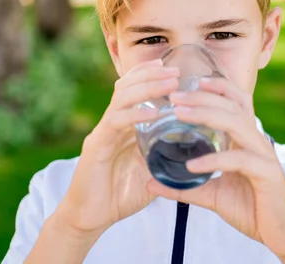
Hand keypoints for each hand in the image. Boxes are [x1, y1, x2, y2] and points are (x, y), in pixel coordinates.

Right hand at [56, 59, 178, 236]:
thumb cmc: (121, 194)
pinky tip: (154, 113)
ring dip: (147, 87)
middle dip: (151, 75)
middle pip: (126, 87)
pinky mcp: (96, 146)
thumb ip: (165, 155)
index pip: (132, 89)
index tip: (170, 66)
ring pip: (122, 99)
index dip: (148, 74)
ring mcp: (102, 133)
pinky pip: (116, 123)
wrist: (91, 217)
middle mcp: (110, 124)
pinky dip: (135, 115)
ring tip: (169, 82)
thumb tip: (194, 149)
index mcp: (122, 126)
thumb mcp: (150, 170)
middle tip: (175, 70)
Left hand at [146, 77, 284, 262]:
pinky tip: (193, 165)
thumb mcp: (213, 195)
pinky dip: (214, 160)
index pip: (237, 102)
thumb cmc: (252, 209)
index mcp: (247, 140)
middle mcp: (257, 141)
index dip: (218, 87)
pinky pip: (239, 160)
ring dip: (207, 114)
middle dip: (202, 97)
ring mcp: (263, 155)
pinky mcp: (267, 174)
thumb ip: (185, 186)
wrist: (283, 234)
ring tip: (180, 114)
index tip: (193, 81)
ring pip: (237, 123)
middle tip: (174, 95)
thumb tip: (151, 182)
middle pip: (232, 106)